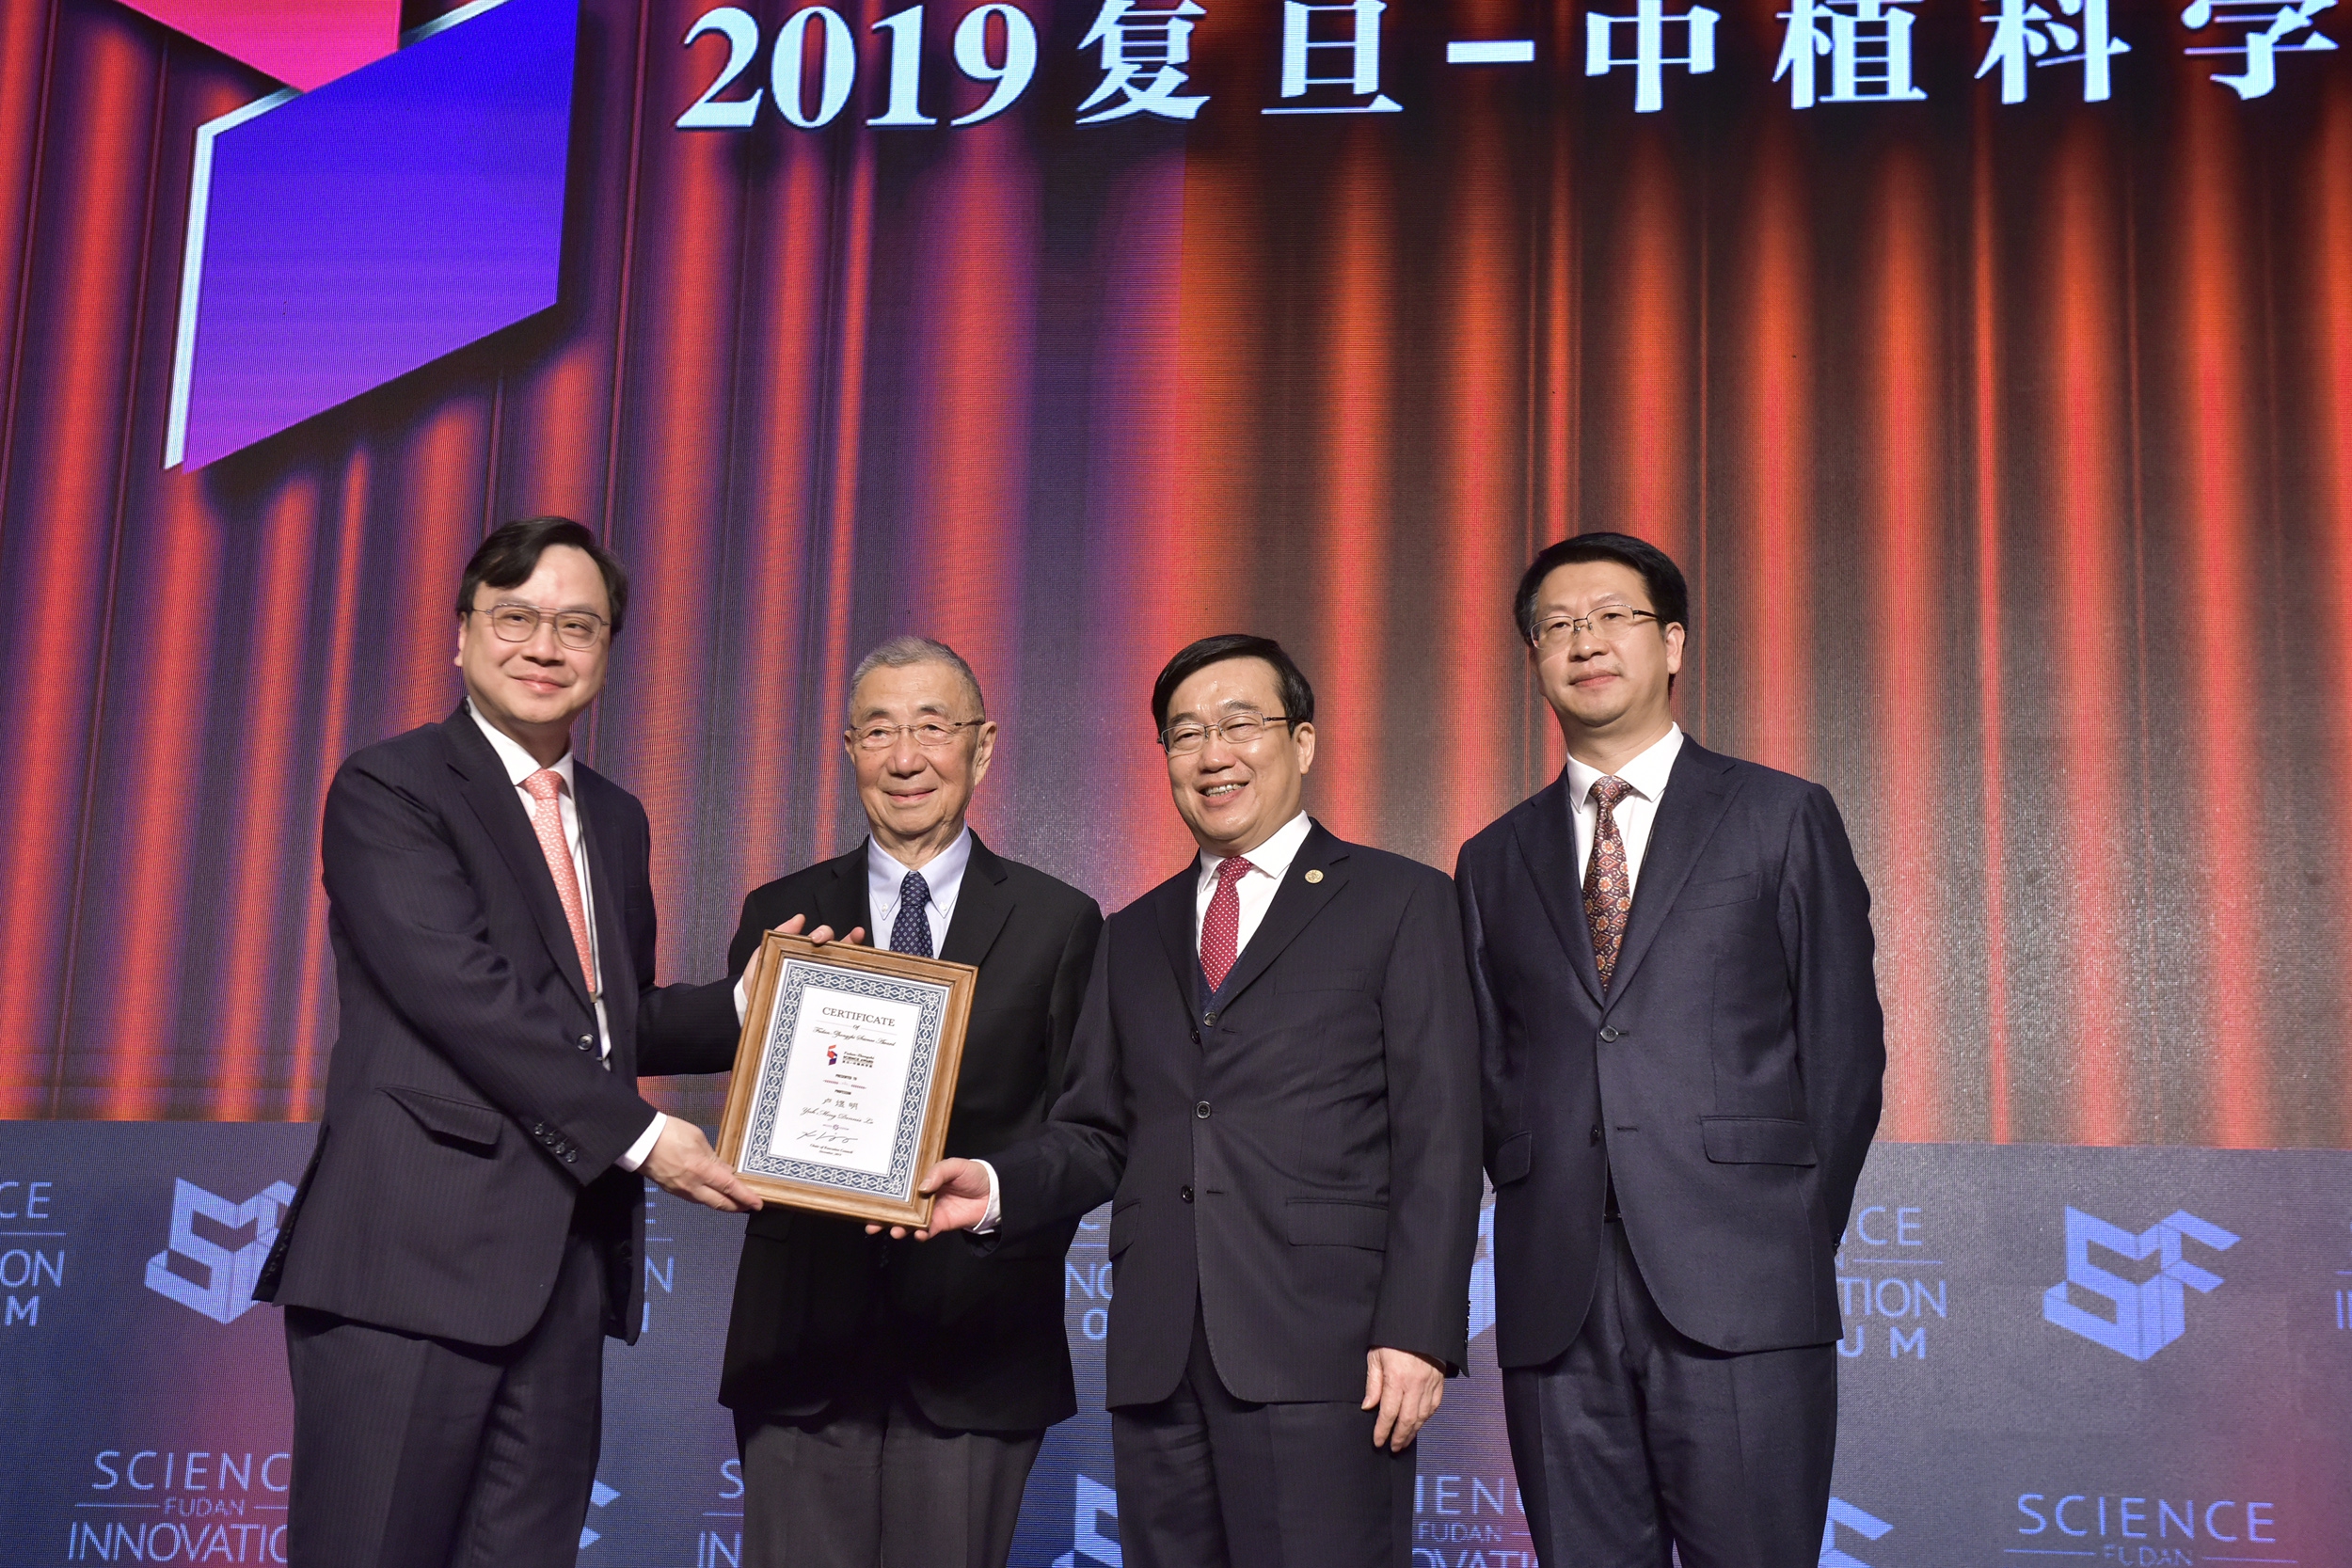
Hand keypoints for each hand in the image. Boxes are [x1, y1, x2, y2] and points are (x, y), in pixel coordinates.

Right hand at [641, 1117, 761, 1212]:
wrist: (639, 1139)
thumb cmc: (669, 1133)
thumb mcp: (698, 1138)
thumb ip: (713, 1157)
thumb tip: (725, 1170)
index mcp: (702, 1170)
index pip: (730, 1188)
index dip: (746, 1197)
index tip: (758, 1204)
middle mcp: (692, 1185)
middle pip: (719, 1203)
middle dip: (737, 1206)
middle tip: (749, 1206)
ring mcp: (680, 1190)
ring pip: (706, 1202)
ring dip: (722, 1203)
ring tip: (734, 1200)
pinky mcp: (671, 1190)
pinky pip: (694, 1198)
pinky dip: (707, 1198)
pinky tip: (712, 1193)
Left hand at [740, 914, 868, 996]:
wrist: (756, 1011)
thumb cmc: (760, 984)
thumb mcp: (764, 957)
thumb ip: (778, 936)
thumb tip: (799, 918)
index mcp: (804, 954)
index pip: (821, 939)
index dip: (824, 933)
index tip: (817, 938)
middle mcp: (818, 965)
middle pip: (838, 949)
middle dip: (845, 939)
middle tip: (831, 942)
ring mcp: (825, 980)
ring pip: (846, 963)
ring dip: (856, 949)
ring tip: (859, 938)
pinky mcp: (829, 998)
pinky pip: (846, 986)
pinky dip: (857, 973)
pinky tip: (862, 968)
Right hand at [866, 1158, 990, 1239]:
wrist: (993, 1193)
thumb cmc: (973, 1174)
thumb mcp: (955, 1166)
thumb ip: (938, 1173)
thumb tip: (922, 1187)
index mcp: (921, 1180)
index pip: (898, 1187)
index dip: (884, 1193)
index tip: (870, 1199)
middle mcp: (921, 1197)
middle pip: (897, 1208)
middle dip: (883, 1216)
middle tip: (872, 1223)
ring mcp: (929, 1212)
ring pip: (907, 1222)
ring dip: (899, 1227)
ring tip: (895, 1230)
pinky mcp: (939, 1224)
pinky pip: (926, 1231)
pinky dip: (920, 1234)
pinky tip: (918, 1234)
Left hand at [1362, 1346, 1444, 1450]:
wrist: (1419, 1322)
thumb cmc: (1393, 1338)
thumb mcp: (1376, 1356)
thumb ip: (1373, 1383)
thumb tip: (1368, 1407)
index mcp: (1397, 1378)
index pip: (1388, 1413)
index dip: (1383, 1430)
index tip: (1378, 1442)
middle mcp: (1415, 1385)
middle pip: (1408, 1420)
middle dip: (1399, 1437)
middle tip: (1393, 1448)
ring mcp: (1430, 1384)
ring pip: (1423, 1416)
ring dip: (1413, 1431)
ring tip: (1404, 1441)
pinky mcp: (1440, 1381)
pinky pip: (1434, 1406)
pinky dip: (1426, 1418)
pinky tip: (1419, 1423)